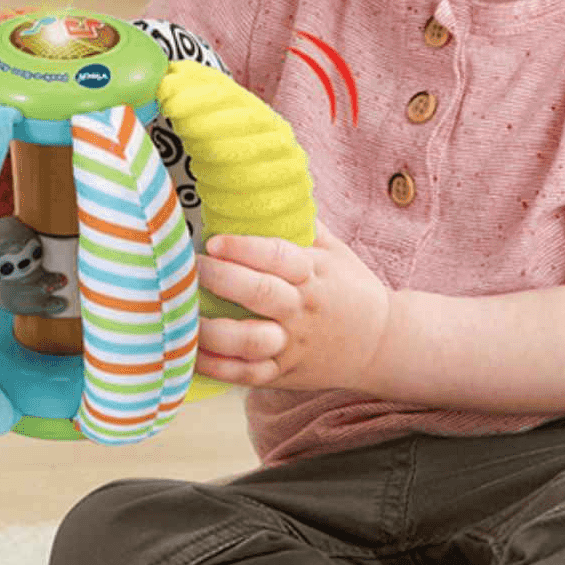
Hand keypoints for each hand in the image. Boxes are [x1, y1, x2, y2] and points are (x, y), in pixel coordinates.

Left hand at [193, 224, 392, 392]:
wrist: (381, 343)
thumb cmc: (350, 290)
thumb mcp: (335, 251)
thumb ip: (301, 225)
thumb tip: (264, 190)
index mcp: (314, 274)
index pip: (278, 257)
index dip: (244, 248)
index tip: (213, 241)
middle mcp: (302, 309)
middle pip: (260, 294)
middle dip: (220, 279)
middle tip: (191, 268)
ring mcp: (292, 344)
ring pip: (249, 340)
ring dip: (212, 329)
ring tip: (183, 312)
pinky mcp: (283, 373)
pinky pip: (246, 374)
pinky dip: (216, 366)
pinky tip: (190, 351)